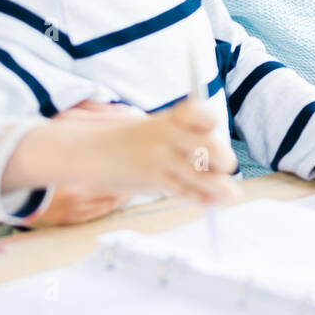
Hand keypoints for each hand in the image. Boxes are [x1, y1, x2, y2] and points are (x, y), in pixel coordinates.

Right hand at [4, 94, 240, 206]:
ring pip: (201, 174)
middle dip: (222, 158)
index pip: (197, 112)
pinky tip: (212, 203)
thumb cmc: (124, 141)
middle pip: (208, 145)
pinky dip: (201, 199)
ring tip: (232, 194)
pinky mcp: (151, 180)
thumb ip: (180, 140)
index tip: (213, 126)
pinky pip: (183, 191)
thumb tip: (213, 162)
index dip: (209, 120)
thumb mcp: (150, 129)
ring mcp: (159, 158)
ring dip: (220, 187)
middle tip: (225, 167)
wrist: (82, 150)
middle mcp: (167, 135)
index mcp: (168, 119)